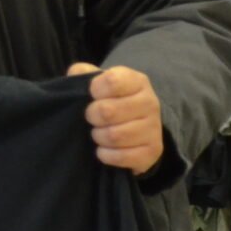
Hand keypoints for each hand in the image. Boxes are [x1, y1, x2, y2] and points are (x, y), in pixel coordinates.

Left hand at [67, 62, 163, 176]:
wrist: (135, 124)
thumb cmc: (109, 100)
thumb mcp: (96, 81)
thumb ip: (83, 73)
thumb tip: (75, 73)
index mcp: (137, 81)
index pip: (112, 81)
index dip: (94, 90)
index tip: (92, 95)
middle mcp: (150, 102)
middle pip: (108, 111)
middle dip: (92, 116)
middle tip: (91, 118)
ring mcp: (154, 128)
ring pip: (115, 136)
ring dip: (98, 136)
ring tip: (97, 133)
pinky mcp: (153, 151)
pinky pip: (122, 156)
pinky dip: (106, 155)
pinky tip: (104, 149)